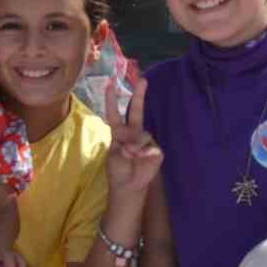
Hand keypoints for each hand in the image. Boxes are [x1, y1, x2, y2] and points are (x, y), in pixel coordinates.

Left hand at [102, 77, 162, 198]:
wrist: (128, 186)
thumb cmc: (118, 170)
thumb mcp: (114, 154)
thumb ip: (123, 143)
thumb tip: (134, 140)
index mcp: (119, 132)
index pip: (115, 114)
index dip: (111, 100)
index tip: (109, 84)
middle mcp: (134, 132)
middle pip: (137, 111)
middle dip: (139, 95)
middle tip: (143, 80)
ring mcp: (146, 140)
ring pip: (142, 133)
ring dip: (134, 143)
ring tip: (129, 154)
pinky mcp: (156, 150)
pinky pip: (151, 146)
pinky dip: (143, 152)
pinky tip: (140, 158)